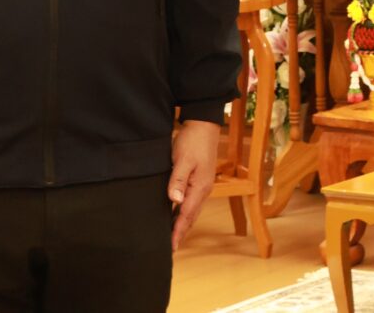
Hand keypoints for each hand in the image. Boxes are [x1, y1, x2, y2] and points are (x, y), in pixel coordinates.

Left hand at [167, 120, 219, 250]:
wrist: (204, 124)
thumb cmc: (193, 140)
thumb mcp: (182, 159)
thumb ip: (178, 180)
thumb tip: (175, 201)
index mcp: (199, 188)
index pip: (186, 216)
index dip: (177, 232)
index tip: (170, 248)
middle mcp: (203, 190)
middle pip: (190, 217)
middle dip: (180, 232)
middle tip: (169, 248)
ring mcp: (202, 185)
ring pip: (191, 211)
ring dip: (182, 223)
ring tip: (172, 236)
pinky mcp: (199, 179)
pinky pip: (191, 202)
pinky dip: (184, 212)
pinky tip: (176, 213)